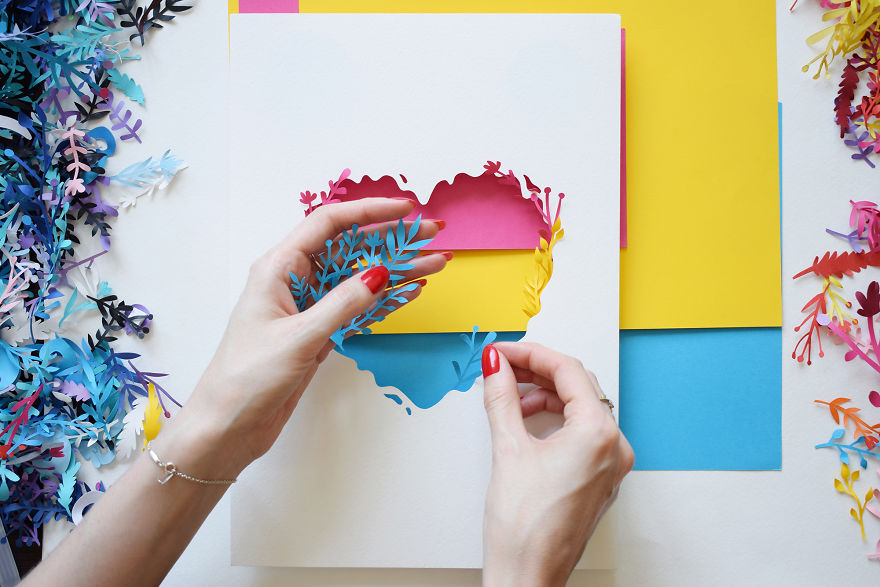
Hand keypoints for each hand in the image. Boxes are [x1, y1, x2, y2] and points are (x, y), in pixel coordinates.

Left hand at [158, 198, 447, 477]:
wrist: (228, 427)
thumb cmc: (247, 378)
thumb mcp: (299, 338)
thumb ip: (343, 304)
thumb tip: (381, 273)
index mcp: (278, 268)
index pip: (329, 224)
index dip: (369, 211)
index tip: (406, 210)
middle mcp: (293, 280)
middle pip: (349, 247)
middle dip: (391, 239)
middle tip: (431, 234)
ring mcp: (307, 306)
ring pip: (357, 277)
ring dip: (395, 270)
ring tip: (435, 263)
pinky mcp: (316, 331)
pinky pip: (355, 306)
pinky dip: (383, 299)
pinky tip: (410, 291)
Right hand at [480, 342, 633, 586]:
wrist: (527, 577)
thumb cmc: (523, 528)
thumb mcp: (507, 449)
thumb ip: (502, 397)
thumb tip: (496, 366)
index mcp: (599, 435)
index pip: (568, 371)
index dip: (531, 354)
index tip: (503, 351)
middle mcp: (614, 448)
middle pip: (579, 387)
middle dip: (538, 372)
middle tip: (503, 366)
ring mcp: (610, 466)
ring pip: (581, 409)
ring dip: (546, 395)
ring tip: (510, 395)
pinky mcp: (599, 479)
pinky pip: (583, 433)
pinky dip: (556, 419)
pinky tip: (527, 420)